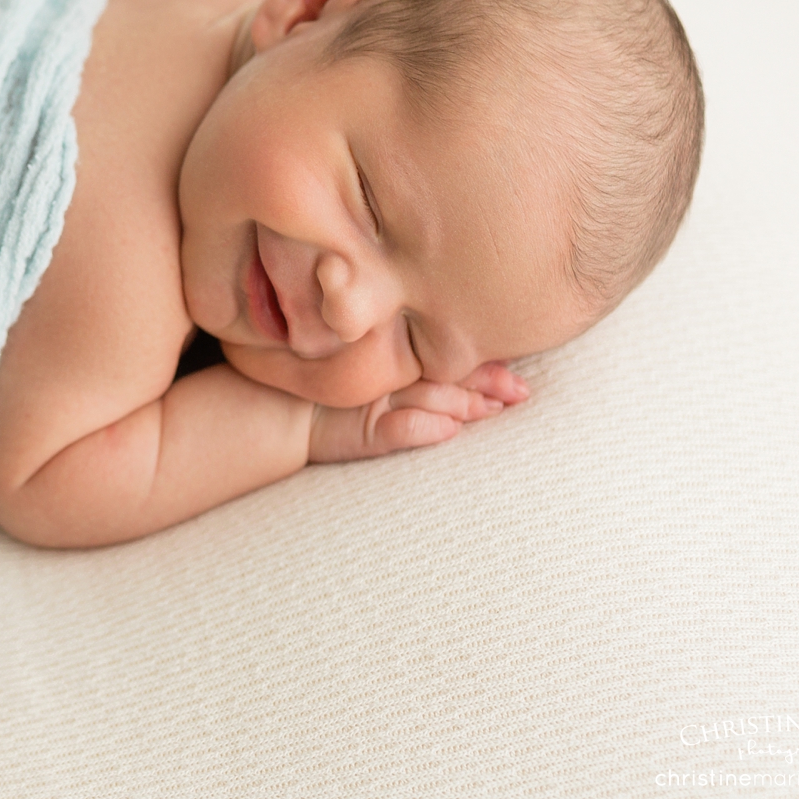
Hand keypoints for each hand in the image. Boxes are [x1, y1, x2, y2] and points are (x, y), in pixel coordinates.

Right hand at [306, 362, 528, 464]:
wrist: (277, 417)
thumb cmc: (327, 404)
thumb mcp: (372, 397)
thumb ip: (411, 401)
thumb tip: (464, 410)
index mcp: (396, 368)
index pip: (446, 366)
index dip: (483, 369)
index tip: (517, 377)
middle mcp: (391, 380)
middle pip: (445, 378)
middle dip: (486, 384)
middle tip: (520, 391)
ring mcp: (377, 403)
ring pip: (429, 398)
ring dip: (462, 404)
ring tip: (492, 409)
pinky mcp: (364, 432)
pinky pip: (399, 428)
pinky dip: (422, 428)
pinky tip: (449, 430)